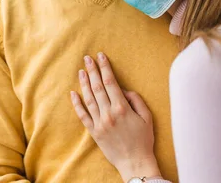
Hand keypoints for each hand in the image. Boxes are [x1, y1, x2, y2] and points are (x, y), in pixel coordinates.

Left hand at [70, 52, 161, 181]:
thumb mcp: (147, 117)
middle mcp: (108, 114)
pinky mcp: (93, 132)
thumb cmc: (144, 140)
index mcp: (122, 108)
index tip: (100, 56)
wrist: (135, 163)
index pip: (110, 82)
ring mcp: (99, 123)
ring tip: (81, 71)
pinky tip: (73, 93)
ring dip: (84, 83)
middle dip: (92, 70)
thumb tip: (123, 89)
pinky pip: (82, 115)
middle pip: (97, 87)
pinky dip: (77, 103)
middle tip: (87, 58)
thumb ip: (136, 100)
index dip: (105, 68)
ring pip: (88, 99)